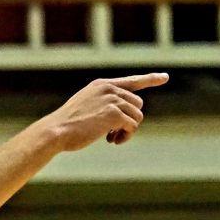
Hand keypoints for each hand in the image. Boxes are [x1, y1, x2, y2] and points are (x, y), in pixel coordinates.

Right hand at [40, 74, 167, 151]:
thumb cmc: (64, 126)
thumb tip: (122, 118)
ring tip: (112, 138)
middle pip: (137, 104)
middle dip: (129, 120)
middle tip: (113, 134)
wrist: (54, 132)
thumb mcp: (83, 108)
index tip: (165, 78)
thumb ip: (102, 106)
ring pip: (137, 116)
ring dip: (128, 130)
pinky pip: (132, 126)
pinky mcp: (114, 114)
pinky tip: (113, 141)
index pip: (132, 81)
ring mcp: (112, 100)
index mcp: (102, 85)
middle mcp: (109, 89)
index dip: (151, 79)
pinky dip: (126, 136)